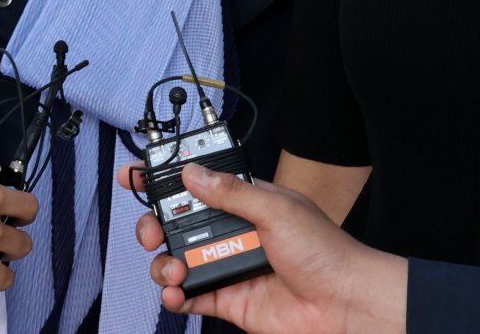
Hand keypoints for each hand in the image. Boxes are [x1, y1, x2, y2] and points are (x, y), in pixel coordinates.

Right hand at [117, 162, 406, 333]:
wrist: (344, 305)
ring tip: (172, 269)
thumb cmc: (325, 252)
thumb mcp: (277, 209)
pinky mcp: (228, 299)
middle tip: (151, 232)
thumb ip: (231, 193)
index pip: (200, 184)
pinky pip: (190, 296)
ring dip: (164, 263)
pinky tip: (175, 292)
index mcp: (247, 202)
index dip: (166, 179)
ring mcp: (229, 266)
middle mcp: (235, 232)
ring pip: (179, 260)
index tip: (134, 176)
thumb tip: (193, 174)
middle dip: (155, 225)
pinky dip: (174, 295)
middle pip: (179, 224)